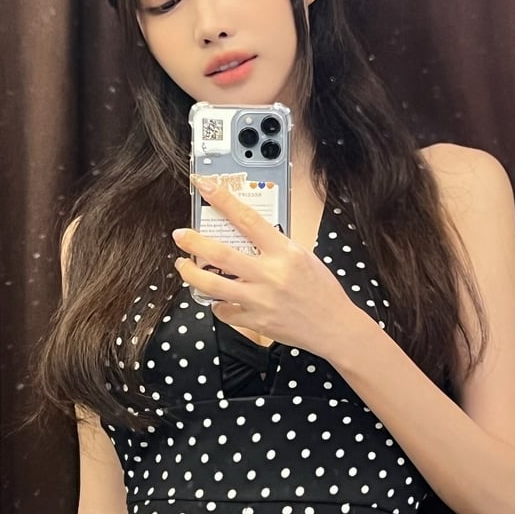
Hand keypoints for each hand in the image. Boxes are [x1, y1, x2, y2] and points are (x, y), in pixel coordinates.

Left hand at [171, 175, 361, 358]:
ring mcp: (260, 300)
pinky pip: (224, 311)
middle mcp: (270, 275)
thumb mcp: (303, 257)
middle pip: (220, 254)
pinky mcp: (256, 322)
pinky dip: (216, 304)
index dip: (222, 200)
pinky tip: (217, 299)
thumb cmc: (322, 290)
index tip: (204, 187)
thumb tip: (247, 235)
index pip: (247, 218)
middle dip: (193, 242)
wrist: (334, 326)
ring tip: (184, 267)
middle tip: (180, 236)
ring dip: (191, 274)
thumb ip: (275, 246)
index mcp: (284, 252)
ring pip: (212, 285)